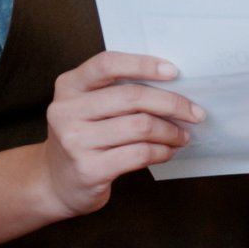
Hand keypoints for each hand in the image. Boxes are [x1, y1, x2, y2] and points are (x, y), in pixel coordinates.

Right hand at [38, 52, 203, 219]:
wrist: (54, 183)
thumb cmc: (82, 138)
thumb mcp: (86, 107)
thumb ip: (115, 92)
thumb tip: (172, 87)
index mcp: (68, 86)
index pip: (107, 64)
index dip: (143, 64)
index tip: (174, 71)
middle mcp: (66, 111)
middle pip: (131, 97)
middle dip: (171, 104)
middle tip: (194, 112)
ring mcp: (76, 141)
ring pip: (140, 127)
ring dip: (170, 131)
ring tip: (182, 135)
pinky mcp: (89, 169)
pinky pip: (139, 154)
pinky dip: (161, 151)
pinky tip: (168, 151)